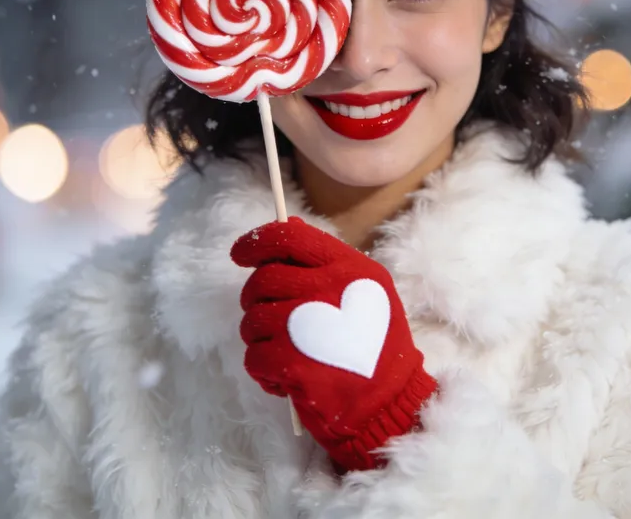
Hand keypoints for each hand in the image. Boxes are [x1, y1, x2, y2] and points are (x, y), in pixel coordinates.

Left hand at [230, 216, 437, 470]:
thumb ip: (326, 258)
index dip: (256, 241)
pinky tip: (286, 377)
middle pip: (263, 280)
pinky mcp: (293, 364)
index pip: (288, 238)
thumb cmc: (377, 345)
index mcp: (347, 267)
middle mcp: (326, 289)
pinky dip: (263, 369)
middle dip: (254, 298)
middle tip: (268, 316)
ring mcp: (308, 326)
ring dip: (258, 337)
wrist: (389, 404)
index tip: (240, 253)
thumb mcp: (364, 289)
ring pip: (253, 320)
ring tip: (283, 350)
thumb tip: (287, 225)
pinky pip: (253, 356)